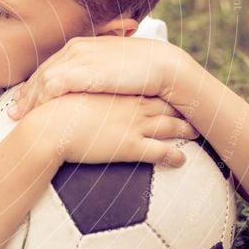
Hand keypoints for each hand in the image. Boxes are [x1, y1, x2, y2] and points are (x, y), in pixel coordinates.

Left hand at [8, 36, 186, 119]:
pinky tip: (38, 115)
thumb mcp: (111, 68)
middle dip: (26, 94)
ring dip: (31, 101)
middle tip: (14, 113)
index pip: (50, 66)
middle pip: (41, 73)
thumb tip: (86, 86)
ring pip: (43, 81)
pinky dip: (43, 101)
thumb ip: (94, 73)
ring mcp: (77, 59)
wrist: (161, 66)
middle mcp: (75, 49)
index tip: (24, 100)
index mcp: (80, 45)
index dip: (35, 84)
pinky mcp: (82, 72)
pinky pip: (53, 88)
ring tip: (21, 118)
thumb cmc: (141, 69)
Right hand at [28, 92, 198, 166]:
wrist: (51, 126)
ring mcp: (134, 125)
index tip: (172, 91)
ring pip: (170, 125)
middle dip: (182, 106)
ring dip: (186, 129)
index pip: (148, 87)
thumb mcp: (71, 92)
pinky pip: (160, 152)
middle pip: (165, 104)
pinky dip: (174, 156)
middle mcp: (131, 106)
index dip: (162, 89)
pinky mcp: (131, 146)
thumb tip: (81, 93)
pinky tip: (182, 160)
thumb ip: (82, 92)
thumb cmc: (56, 110)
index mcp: (119, 92)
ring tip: (197, 132)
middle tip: (196, 109)